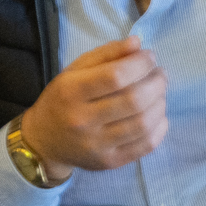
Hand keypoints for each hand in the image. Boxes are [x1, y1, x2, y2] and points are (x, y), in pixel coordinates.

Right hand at [16, 37, 168, 182]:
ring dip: (160, 104)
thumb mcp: (74, 70)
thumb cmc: (62, 99)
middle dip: (156, 83)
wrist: (44, 140)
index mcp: (71, 91)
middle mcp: (82, 120)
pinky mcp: (109, 162)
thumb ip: (106, 54)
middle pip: (133, 100)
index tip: (150, 57)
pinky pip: (145, 146)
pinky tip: (158, 116)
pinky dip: (159, 128)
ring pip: (143, 124)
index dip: (140, 64)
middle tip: (161, 75)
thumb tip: (137, 43)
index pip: (115, 76)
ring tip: (160, 93)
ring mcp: (97, 145)